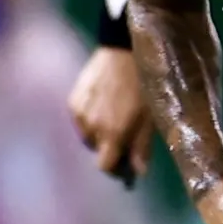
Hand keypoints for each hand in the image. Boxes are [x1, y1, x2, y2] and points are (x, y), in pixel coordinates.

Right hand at [67, 46, 150, 181]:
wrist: (124, 51)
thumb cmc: (144, 85)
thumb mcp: (150, 117)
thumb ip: (142, 146)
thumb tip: (139, 172)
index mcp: (112, 134)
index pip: (104, 166)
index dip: (115, 167)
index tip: (125, 161)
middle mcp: (91, 128)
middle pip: (96, 149)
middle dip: (109, 146)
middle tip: (123, 132)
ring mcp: (79, 113)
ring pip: (87, 134)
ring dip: (98, 131)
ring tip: (111, 115)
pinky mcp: (72, 99)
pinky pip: (79, 118)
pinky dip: (89, 117)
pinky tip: (100, 104)